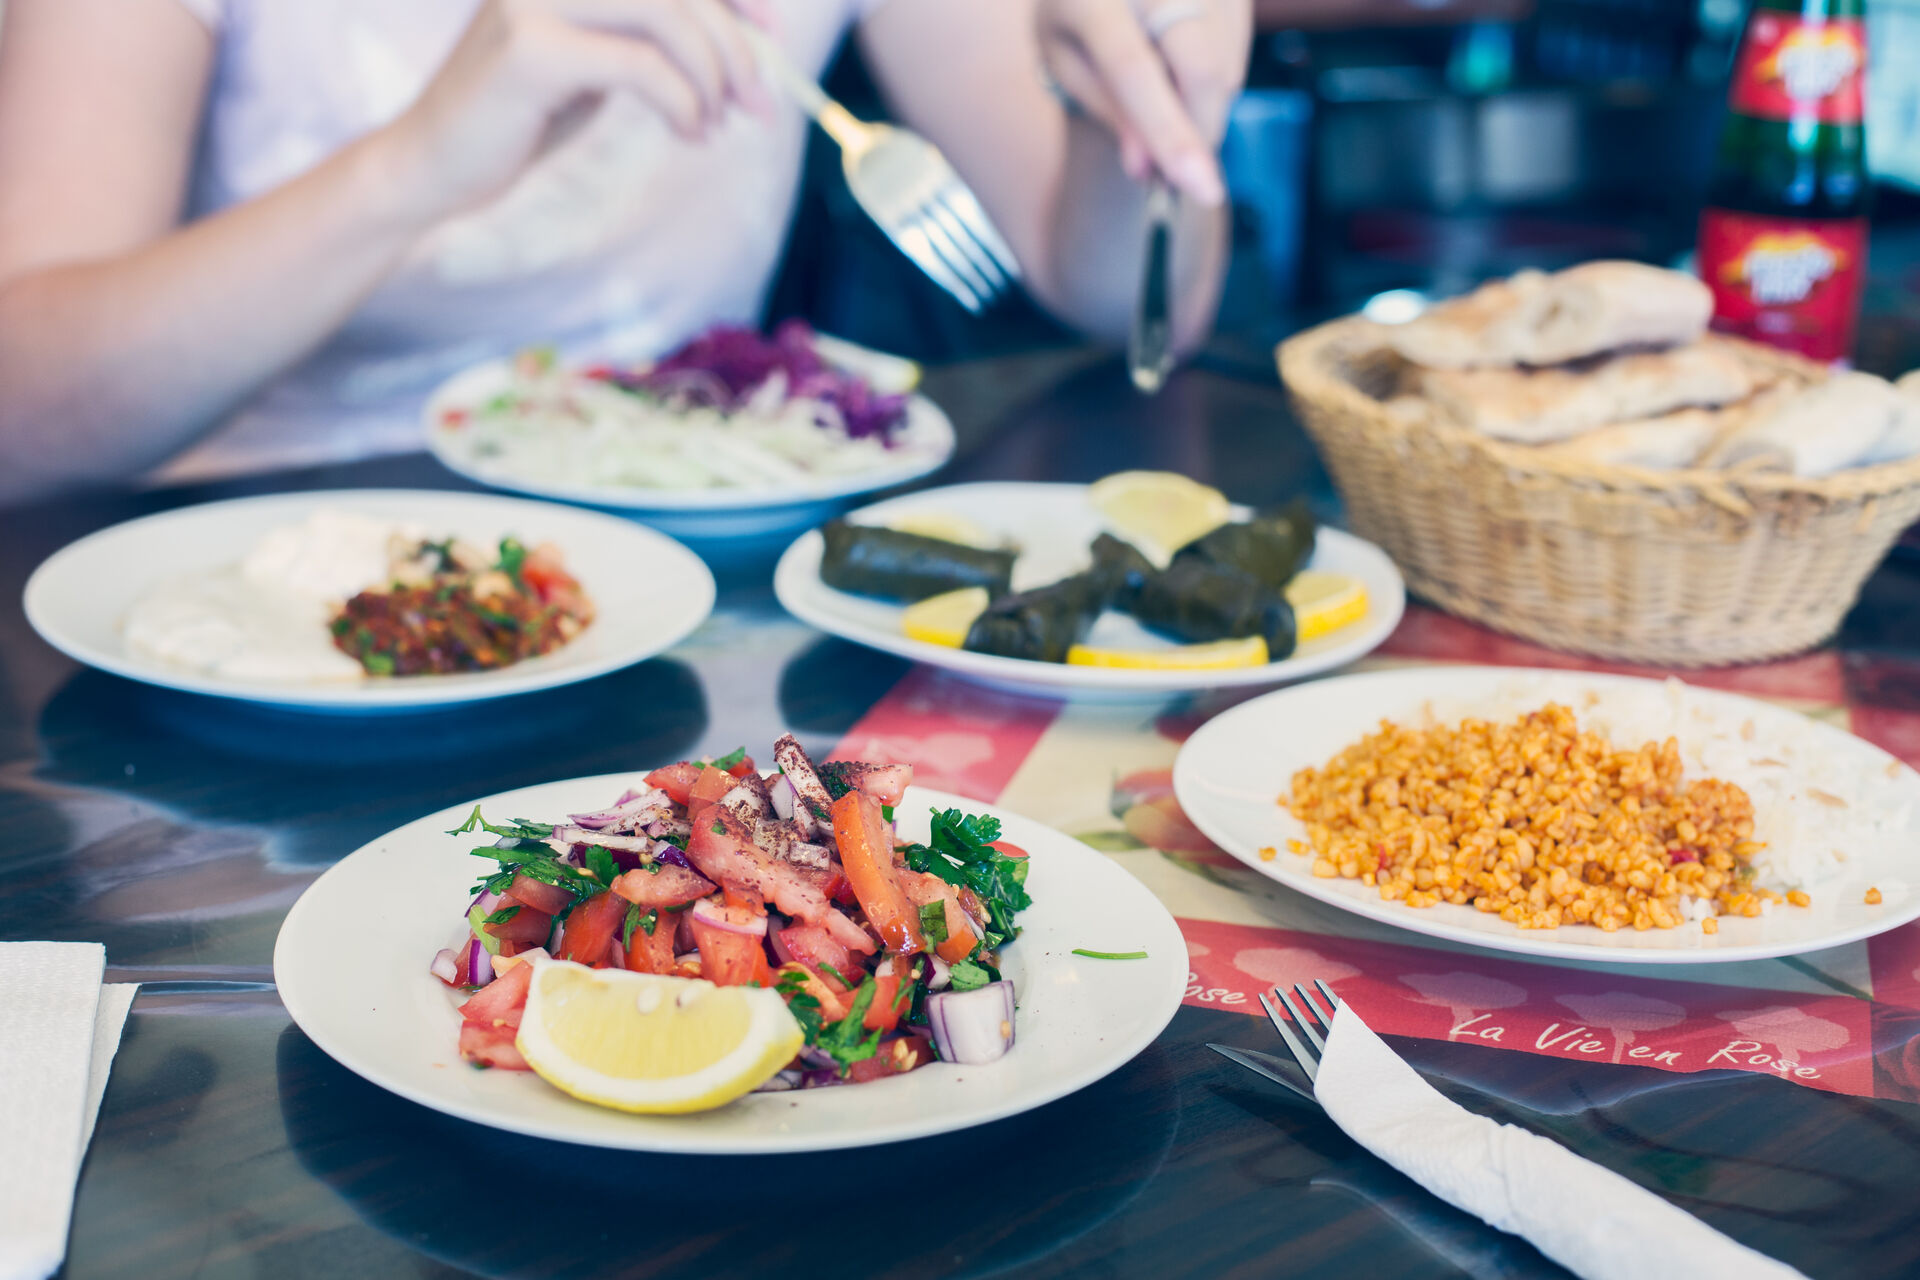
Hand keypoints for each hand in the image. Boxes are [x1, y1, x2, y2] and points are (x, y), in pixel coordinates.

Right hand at [377, 0, 771, 222]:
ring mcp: (534, 0)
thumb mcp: (600, 59)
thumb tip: (746, 41)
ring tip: (712, 124)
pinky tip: (687, 133)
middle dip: (736, 45)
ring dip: (711, 76)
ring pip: (666, 15)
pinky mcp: (529, 51)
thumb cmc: (524, 114)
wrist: (437, 166)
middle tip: (759, 106)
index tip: (771, 32)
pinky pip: (640, 66)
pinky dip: (682, 103)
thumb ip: (653, 35)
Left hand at [1036, 0, 1251, 205]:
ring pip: (1227, 67)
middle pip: (1203, 69)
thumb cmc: (1077, 16)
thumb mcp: (1068, 64)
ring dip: (1203, 107)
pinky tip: (1180, 66)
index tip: (1204, 190)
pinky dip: (1215, 78)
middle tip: (1176, 168)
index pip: (1134, 71)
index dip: (1169, 134)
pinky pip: (1237, 50)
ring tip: (1162, 98)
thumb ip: (1108, 113)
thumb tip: (1148, 168)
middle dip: (1198, 133)